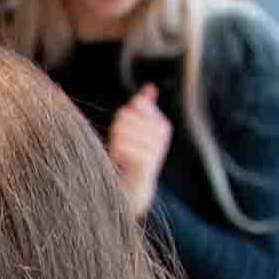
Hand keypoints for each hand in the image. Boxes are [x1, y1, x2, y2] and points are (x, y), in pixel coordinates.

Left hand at [108, 83, 171, 217]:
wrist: (134, 190)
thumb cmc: (131, 158)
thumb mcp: (138, 129)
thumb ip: (144, 107)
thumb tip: (151, 87)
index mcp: (162, 125)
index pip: (134, 105)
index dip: (124, 119)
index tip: (129, 136)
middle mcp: (162, 134)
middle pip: (125, 115)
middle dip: (117, 132)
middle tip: (123, 149)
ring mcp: (155, 147)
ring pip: (120, 129)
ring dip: (115, 144)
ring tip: (123, 157)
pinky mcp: (145, 160)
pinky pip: (120, 145)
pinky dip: (115, 154)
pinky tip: (122, 163)